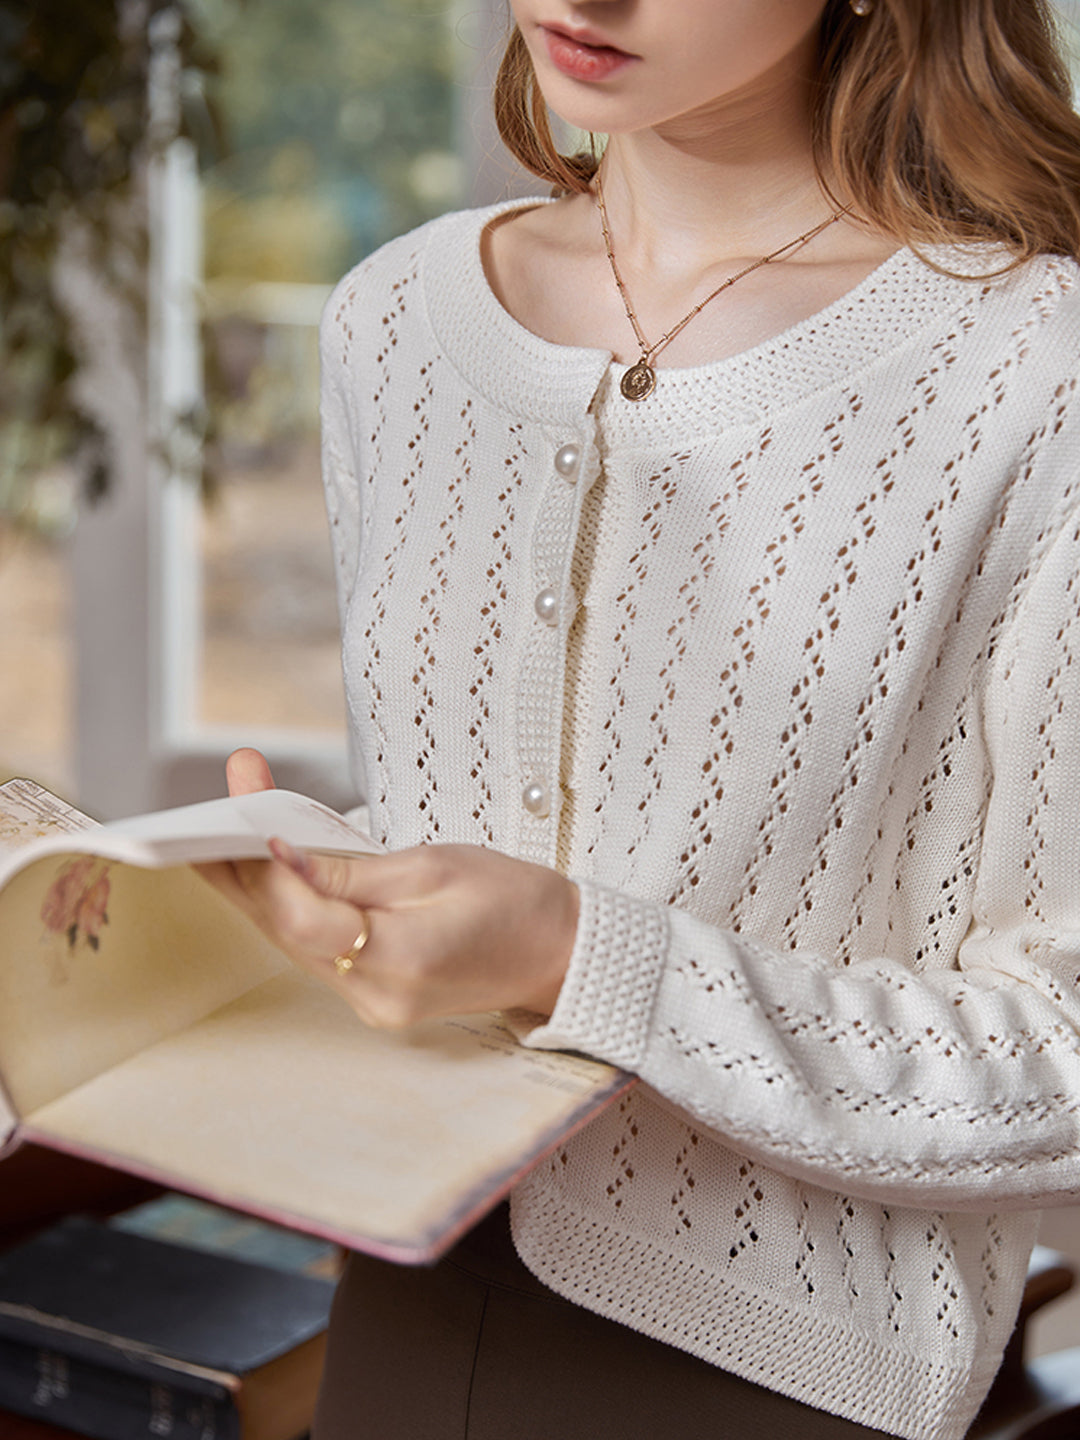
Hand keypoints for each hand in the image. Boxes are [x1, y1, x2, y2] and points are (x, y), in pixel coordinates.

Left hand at [198, 749, 577, 1028]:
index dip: (269, 868)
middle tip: (215, 813)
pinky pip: (316, 950)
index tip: (249, 818)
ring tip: (231, 830)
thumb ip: (351, 872)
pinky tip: (273, 872)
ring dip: (260, 887)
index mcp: (400, 958)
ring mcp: (372, 1003)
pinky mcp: (373, 997)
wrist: (560, 951)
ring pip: (292, 941)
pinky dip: (292, 909)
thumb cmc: (511, 899)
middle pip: (283, 931)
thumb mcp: (434, 866)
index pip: (304, 915)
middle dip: (243, 868)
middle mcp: (375, 993)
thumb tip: (281, 857)